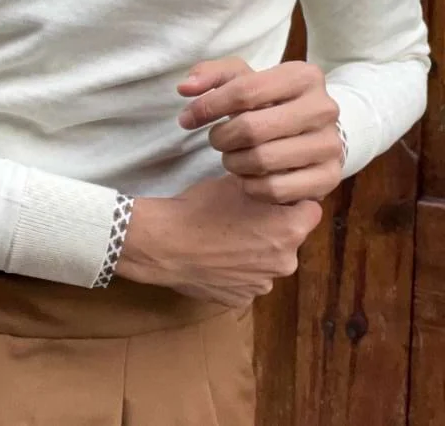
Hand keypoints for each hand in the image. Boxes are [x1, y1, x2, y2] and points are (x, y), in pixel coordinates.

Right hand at [116, 175, 321, 305]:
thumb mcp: (236, 182)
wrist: (166, 244)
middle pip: (290, 237)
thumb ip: (266, 182)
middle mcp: (285, 262)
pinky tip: (216, 256)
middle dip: (274, 226)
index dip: (294, 200)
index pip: (311, 210)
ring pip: (269, 260)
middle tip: (245, 213)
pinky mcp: (241, 300)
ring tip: (227, 236)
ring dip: (257, 250)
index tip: (275, 196)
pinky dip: (238, 269)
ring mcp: (263, 284)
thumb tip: (277, 176)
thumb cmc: (202, 208)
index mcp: (289, 230)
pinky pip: (248, 279)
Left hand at [177, 57, 343, 203]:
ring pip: (261, 160)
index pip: (244, 91)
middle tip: (216, 140)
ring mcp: (330, 145)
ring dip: (233, 163)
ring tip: (232, 156)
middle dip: (221, 138)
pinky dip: (251, 186)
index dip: (207, 106)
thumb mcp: (243, 80)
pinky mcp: (329, 178)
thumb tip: (185, 87)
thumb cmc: (269, 103)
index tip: (187, 118)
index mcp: (304, 76)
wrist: (312, 132)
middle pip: (251, 128)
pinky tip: (249, 176)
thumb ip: (210, 76)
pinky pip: (274, 189)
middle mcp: (324, 108)